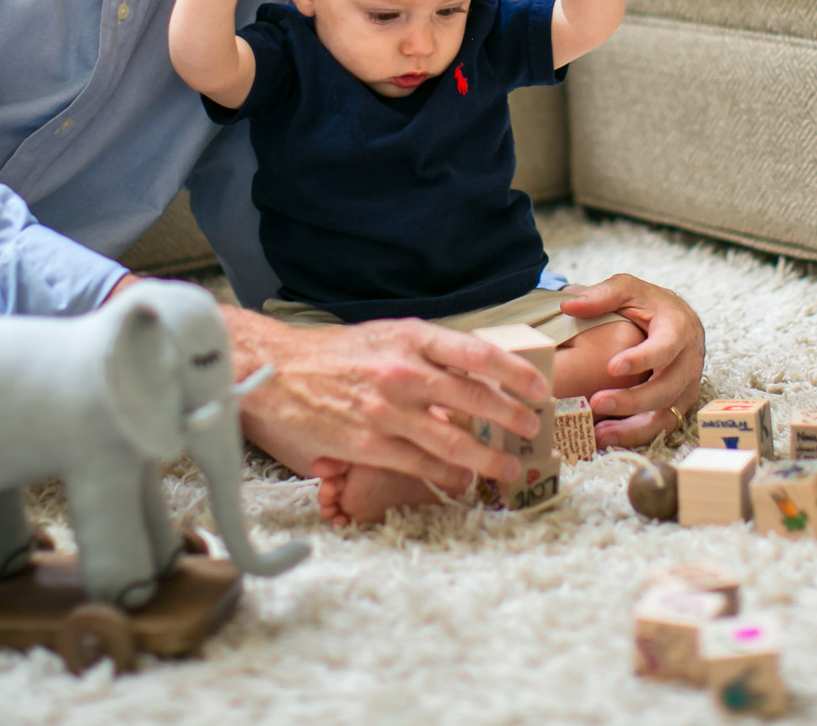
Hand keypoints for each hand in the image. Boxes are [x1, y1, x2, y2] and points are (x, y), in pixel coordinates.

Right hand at [229, 311, 551, 490]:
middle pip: (474, 399)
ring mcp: (387, 410)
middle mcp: (403, 371)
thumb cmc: (335, 353)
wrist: (277, 371)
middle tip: (532, 428)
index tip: (538, 387)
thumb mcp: (386, 336)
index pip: (478, 353)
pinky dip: (449, 475)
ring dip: (489, 457)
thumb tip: (474, 378)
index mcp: (410, 337)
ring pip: (454, 441)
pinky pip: (421, 465)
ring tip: (509, 465)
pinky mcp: (369, 444)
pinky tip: (463, 479)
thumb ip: (427, 354)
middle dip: (512, 418)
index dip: (515, 373)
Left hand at [559, 273, 702, 447]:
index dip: (642, 359)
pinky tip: (608, 436)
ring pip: (667, 414)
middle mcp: (688, 361)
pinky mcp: (678, 403)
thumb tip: (569, 305)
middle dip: (633, 400)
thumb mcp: (629, 289)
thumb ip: (601, 294)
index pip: (666, 347)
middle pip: (667, 388)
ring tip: (600, 433)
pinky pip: (662, 425)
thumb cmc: (649, 303)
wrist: (675, 319)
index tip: (612, 367)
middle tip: (597, 402)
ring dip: (634, 427)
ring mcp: (686, 386)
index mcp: (679, 328)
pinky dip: (636, 434)